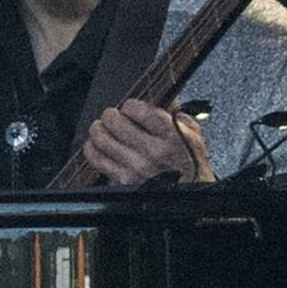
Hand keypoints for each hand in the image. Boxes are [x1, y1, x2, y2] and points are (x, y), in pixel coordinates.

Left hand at [83, 99, 217, 185]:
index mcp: (170, 135)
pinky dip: (93, 149)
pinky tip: (99, 146)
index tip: (131, 109)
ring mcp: (136, 167)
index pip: (136, 109)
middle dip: (111, 114)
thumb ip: (175, 113)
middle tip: (113, 116)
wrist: (193, 192)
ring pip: (100, 139)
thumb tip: (161, 95)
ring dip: (99, 129)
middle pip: (114, 121)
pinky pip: (96, 159)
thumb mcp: (192, 134)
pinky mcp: (124, 180)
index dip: (129, 105)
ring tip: (103, 128)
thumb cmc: (192, 163)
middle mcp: (152, 151)